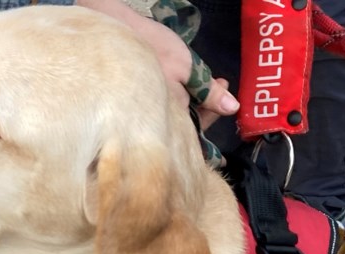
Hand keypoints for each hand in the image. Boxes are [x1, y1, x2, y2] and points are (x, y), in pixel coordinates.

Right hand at [75, 0, 238, 119]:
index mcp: (169, 121)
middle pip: (185, 124)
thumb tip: (233, 109)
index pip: (197, 133)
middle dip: (206, 105)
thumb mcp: (187, 67)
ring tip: (204, 79)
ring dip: (193, 97)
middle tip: (219, 83)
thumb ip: (210, 92)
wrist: (112, 28)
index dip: (214, 116)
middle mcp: (155, 122)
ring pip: (174, 113)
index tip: (225, 98)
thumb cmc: (151, 49)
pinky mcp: (138, 98)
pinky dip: (176, 93)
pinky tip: (182, 80)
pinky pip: (162, 104)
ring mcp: (145, 111)